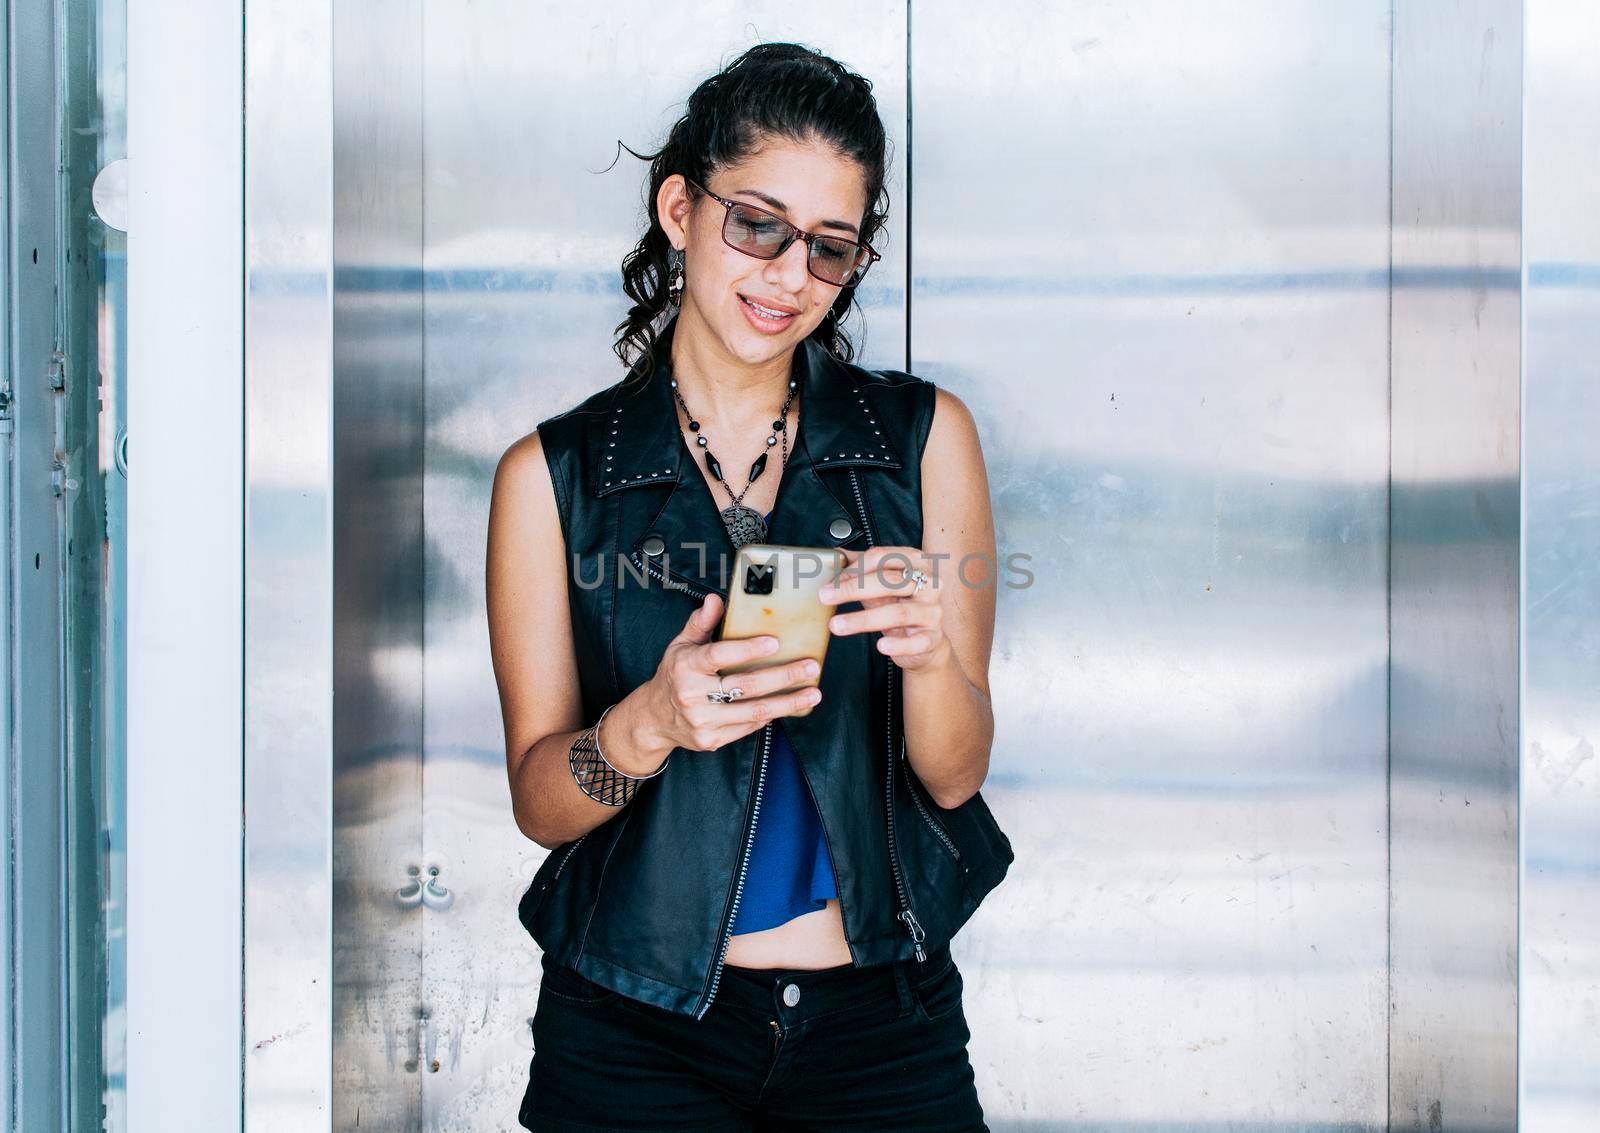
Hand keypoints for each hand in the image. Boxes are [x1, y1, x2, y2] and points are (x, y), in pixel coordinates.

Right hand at [639, 593, 824, 754]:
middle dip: (783, 676)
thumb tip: (716, 600)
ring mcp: (703, 721)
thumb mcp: (681, 646)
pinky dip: (771, 716)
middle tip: (810, 667)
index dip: (748, 649)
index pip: (719, 655)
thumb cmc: (674, 676)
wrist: (653, 718)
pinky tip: (790, 707)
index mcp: (685, 667)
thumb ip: (700, 623)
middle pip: (746, 685)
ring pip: (754, 711)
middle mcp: (692, 695)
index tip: (775, 642)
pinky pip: (749, 727)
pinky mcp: (712, 740)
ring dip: (788, 702)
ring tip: (813, 693)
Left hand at [818, 547, 950, 672]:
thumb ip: (860, 569)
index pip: (883, 557)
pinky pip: (916, 642)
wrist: (924, 641)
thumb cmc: (900, 605)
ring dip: (863, 620)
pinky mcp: (933, 638)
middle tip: (825, 597)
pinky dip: (899, 645)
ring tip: (837, 626)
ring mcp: (933, 611)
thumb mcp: (880, 584)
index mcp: (916, 561)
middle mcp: (930, 583)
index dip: (854, 568)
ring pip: (898, 613)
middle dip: (854, 589)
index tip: (830, 581)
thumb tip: (834, 556)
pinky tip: (881, 646)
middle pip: (890, 582)